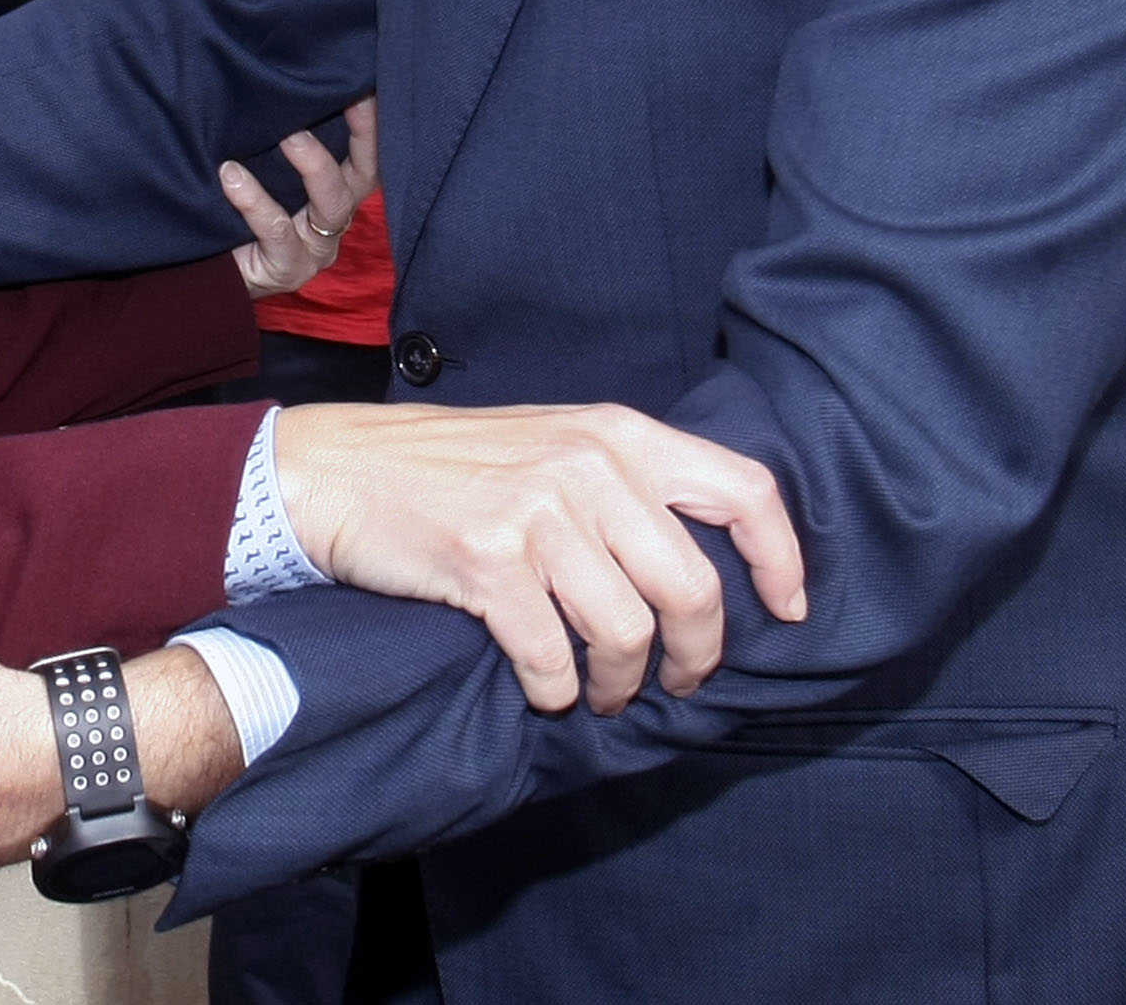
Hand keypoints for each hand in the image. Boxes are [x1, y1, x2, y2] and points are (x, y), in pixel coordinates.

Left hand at [228, 99, 378, 296]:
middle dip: (364, 135)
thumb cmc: (233, 212)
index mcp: (334, 191)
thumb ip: (274, 138)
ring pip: (332, 205)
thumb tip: (268, 82)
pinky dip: (255, 200)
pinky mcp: (288, 270)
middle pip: (366, 176)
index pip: (366, 153)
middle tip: (343, 99)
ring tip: (287, 136)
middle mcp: (334, 219)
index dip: (371, 121)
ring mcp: (316, 249)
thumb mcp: (259, 170)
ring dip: (313, 165)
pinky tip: (230, 176)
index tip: (362, 84)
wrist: (203, 272)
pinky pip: (278, 232)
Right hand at [271, 402, 807, 714]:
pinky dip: (554, 692)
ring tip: (599, 691)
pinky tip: (541, 688)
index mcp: (619, 433)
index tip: (787, 611)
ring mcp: (538, 512)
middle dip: (696, 655)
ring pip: (627, 633)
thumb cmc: (452, 466)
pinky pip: (552, 658)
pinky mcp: (487, 560)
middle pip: (693, 587)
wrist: (338, 468)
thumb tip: (703, 569)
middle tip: (675, 681)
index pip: (744, 488)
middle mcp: (589, 466)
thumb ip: (626, 485)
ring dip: (620, 684)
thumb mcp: (554, 444)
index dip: (781, 559)